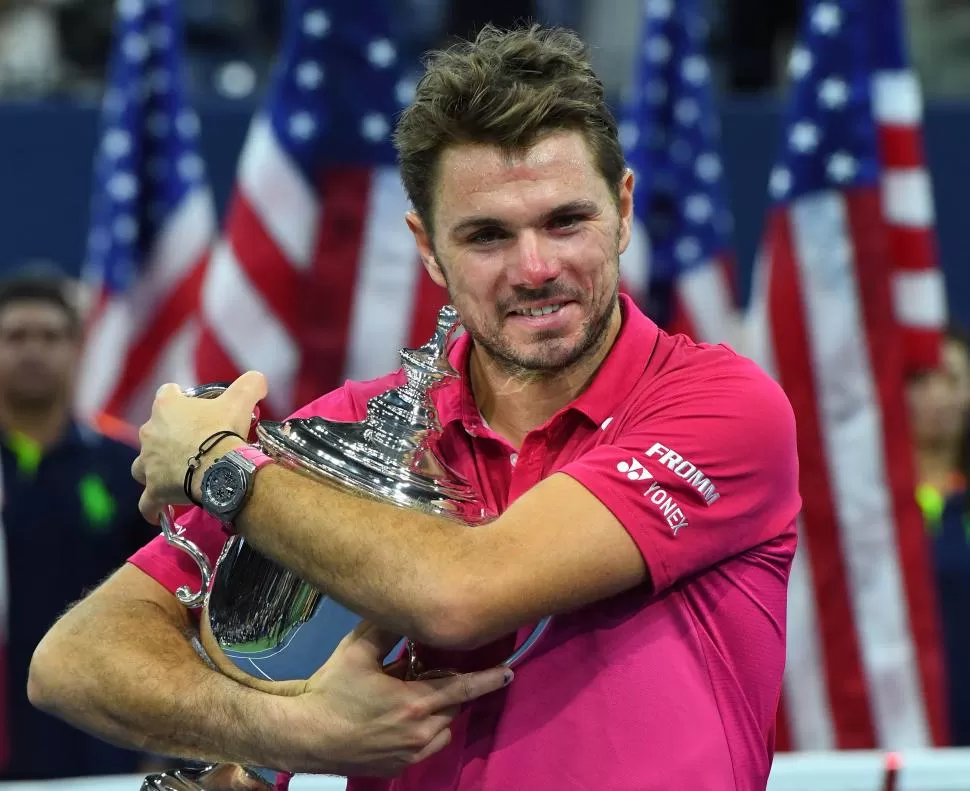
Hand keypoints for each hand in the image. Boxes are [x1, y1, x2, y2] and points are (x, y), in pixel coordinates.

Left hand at [131, 372, 266, 522]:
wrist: (219, 467)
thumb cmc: (224, 431)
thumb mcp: (241, 400)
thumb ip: (249, 384)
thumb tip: (259, 379)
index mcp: (166, 407)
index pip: (166, 394)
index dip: (179, 400)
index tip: (194, 409)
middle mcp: (149, 432)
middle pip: (153, 431)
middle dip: (169, 437)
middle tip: (196, 445)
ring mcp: (148, 463)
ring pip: (142, 465)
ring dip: (154, 469)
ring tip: (174, 474)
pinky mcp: (153, 489)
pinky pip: (147, 503)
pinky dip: (152, 507)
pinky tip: (159, 511)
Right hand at [272, 621, 512, 777]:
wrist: (306, 736)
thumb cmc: (332, 692)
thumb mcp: (357, 652)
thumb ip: (386, 629)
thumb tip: (406, 608)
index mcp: (415, 702)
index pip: (463, 688)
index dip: (488, 679)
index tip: (509, 670)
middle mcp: (420, 732)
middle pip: (454, 707)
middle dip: (452, 690)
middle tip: (433, 674)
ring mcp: (410, 754)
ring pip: (444, 729)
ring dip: (441, 713)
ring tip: (419, 697)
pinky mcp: (399, 768)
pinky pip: (428, 747)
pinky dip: (427, 732)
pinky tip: (406, 720)